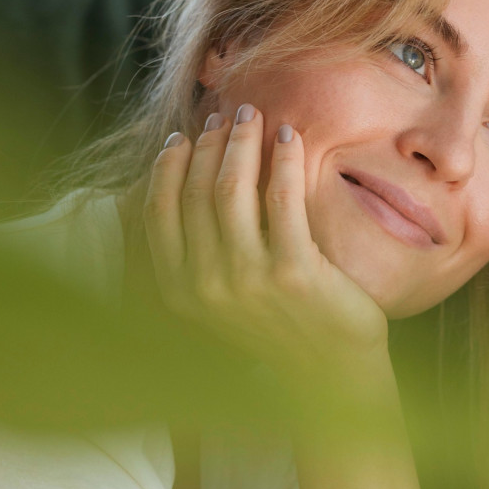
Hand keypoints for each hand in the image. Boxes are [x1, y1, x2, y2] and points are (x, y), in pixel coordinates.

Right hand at [143, 107, 389, 387]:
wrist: (330, 373)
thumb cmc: (279, 327)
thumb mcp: (223, 298)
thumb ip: (199, 253)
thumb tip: (189, 178)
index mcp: (179, 292)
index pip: (158, 212)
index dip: (169, 166)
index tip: (186, 137)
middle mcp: (205, 287)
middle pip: (196, 192)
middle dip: (211, 144)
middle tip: (230, 116)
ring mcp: (248, 280)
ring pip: (232, 188)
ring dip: (243, 141)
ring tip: (255, 117)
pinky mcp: (293, 271)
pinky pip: (282, 197)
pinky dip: (284, 158)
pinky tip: (290, 137)